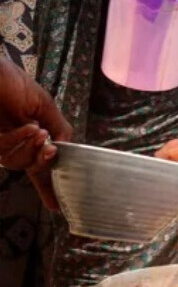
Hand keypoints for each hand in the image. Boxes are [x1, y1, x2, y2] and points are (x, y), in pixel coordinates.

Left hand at [0, 59, 71, 209]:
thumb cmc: (10, 80)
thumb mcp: (42, 103)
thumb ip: (58, 126)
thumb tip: (63, 148)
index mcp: (27, 133)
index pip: (38, 163)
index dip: (47, 185)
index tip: (55, 206)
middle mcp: (13, 141)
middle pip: (31, 167)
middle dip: (43, 163)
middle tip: (51, 150)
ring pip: (18, 163)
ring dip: (32, 150)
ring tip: (38, 130)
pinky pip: (6, 152)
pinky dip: (20, 141)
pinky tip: (28, 127)